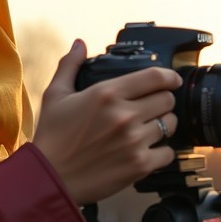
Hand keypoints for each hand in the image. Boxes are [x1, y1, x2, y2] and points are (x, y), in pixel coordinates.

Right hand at [32, 39, 181, 205]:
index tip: (172, 80)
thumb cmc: (52, 137)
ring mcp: (134, 141)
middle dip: (162, 101)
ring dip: (162, 125)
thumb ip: (70, 65)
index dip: (169, 77)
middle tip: (152, 106)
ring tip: (148, 128)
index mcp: (107, 93)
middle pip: (167, 100)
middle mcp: (125, 115)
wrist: (49, 178)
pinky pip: (168, 153)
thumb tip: (79, 44)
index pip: (156, 77)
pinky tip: (147, 150)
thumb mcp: (56, 95)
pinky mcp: (139, 165)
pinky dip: (161, 151)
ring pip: (170, 125)